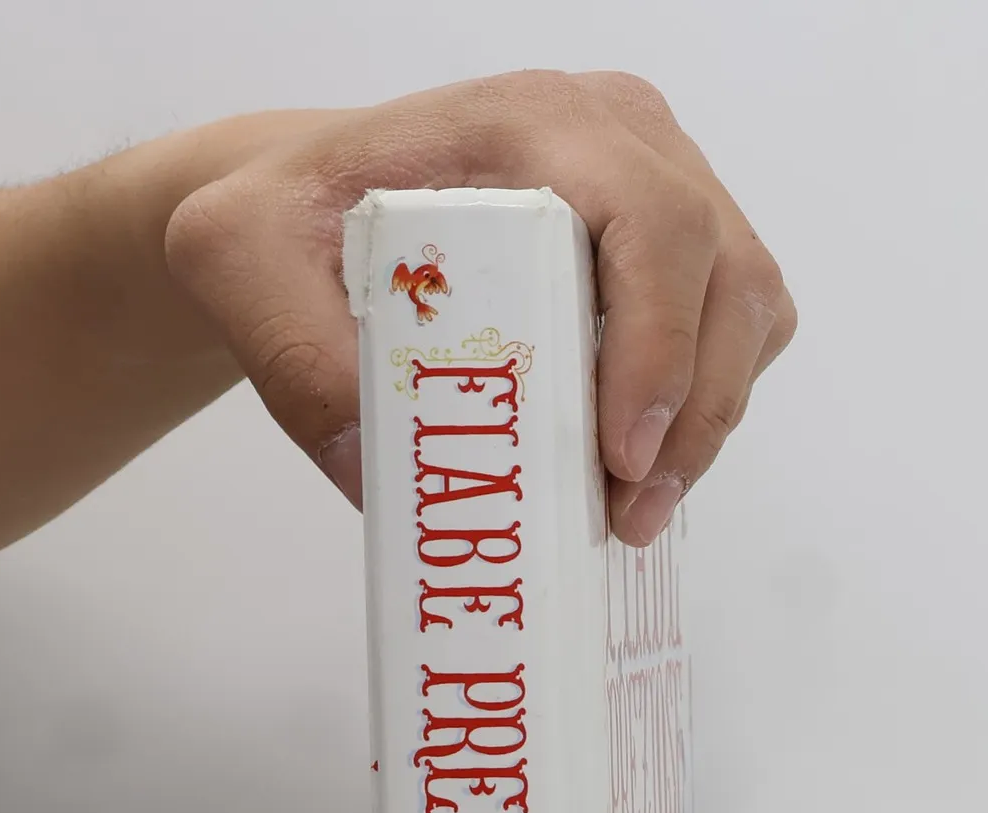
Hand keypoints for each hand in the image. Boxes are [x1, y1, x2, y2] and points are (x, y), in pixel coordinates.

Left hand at [164, 71, 797, 546]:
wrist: (309, 211)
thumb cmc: (287, 223)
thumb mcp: (239, 266)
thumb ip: (289, 352)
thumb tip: (378, 469)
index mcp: (533, 122)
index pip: (652, 219)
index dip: (662, 344)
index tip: (621, 455)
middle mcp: (619, 135)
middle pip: (725, 273)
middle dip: (694, 412)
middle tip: (627, 515)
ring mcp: (664, 182)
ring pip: (748, 306)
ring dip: (708, 421)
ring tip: (631, 510)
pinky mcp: (676, 245)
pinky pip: (738, 326)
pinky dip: (707, 404)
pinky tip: (637, 464)